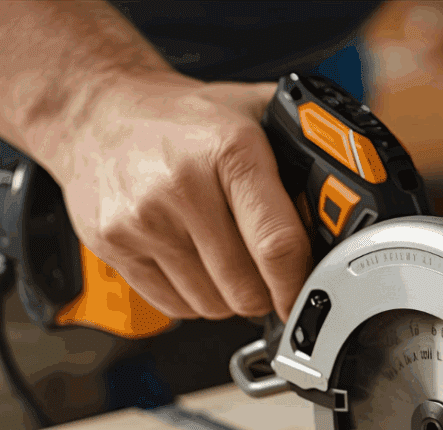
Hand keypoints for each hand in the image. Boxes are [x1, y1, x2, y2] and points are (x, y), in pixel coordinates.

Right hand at [52, 74, 310, 321]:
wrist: (97, 109)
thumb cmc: (185, 120)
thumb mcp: (255, 117)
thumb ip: (306, 159)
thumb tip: (345, 218)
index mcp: (230, 150)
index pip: (278, 247)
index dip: (299, 285)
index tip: (307, 296)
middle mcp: (182, 185)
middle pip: (246, 289)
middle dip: (266, 292)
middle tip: (266, 274)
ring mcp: (143, 218)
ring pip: (213, 306)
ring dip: (229, 298)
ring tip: (224, 260)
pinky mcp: (114, 244)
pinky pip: (176, 308)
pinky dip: (194, 299)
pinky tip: (192, 264)